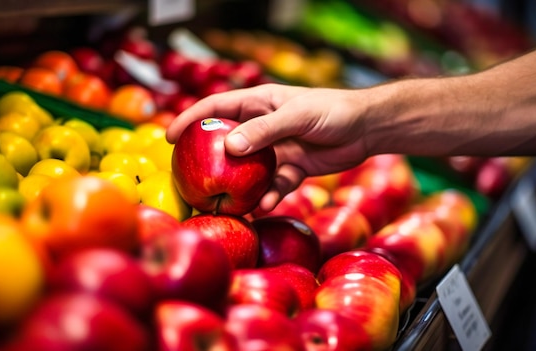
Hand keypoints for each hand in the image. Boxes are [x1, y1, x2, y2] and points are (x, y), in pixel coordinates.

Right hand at [166, 83, 371, 210]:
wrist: (366, 128)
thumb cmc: (332, 110)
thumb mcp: (296, 116)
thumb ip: (264, 130)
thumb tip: (228, 147)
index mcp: (259, 103)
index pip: (216, 108)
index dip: (190, 120)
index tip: (168, 138)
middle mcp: (263, 126)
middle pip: (227, 143)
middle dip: (208, 159)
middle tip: (189, 178)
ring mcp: (276, 149)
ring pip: (248, 169)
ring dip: (237, 185)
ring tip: (224, 202)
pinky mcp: (292, 169)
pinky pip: (273, 184)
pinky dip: (268, 195)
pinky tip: (263, 205)